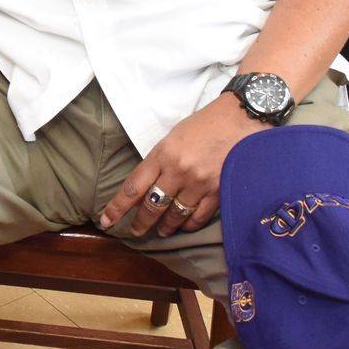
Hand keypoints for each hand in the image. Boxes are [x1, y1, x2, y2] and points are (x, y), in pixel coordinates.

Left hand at [98, 97, 268, 237]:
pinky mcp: (219, 192)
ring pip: (175, 215)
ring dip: (165, 227)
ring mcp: (199, 183)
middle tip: (135, 232)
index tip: (106, 221)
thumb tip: (145, 188)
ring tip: (161, 231)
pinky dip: (189, 224)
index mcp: (163, 154)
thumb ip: (158, 162)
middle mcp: (178, 171)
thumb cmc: (205, 123)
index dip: (117, 207)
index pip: (133, 188)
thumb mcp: (173, 137)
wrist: (242, 116)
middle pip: (152, 206)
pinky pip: (199, 217)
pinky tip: (184, 226)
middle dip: (141, 223)